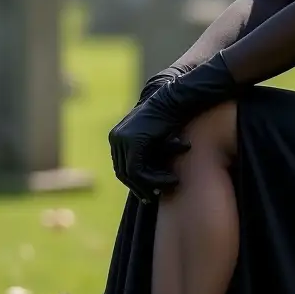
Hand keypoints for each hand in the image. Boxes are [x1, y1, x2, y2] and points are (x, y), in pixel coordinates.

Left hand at [111, 52, 237, 201]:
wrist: (178, 99)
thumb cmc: (174, 116)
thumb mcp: (161, 137)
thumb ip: (153, 151)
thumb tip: (155, 172)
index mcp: (119, 135)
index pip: (123, 165)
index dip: (137, 181)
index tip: (152, 191)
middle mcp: (116, 137)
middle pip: (123, 172)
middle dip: (141, 186)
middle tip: (156, 195)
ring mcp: (122, 139)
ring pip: (131, 175)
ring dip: (151, 183)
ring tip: (170, 185)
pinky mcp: (133, 142)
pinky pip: (139, 171)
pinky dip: (156, 178)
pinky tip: (173, 179)